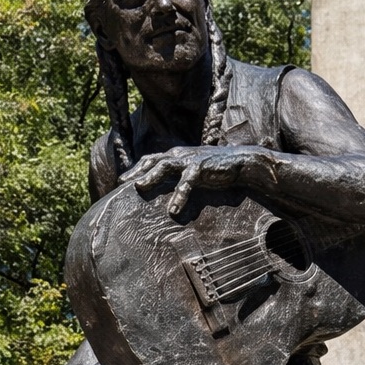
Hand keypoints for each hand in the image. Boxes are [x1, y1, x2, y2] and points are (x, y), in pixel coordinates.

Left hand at [128, 145, 270, 217]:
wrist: (241, 162)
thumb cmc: (217, 169)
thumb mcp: (194, 171)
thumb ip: (180, 176)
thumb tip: (169, 192)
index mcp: (176, 156)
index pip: (150, 159)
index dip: (136, 168)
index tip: (122, 180)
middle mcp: (179, 155)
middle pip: (152, 160)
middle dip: (136, 171)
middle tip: (123, 183)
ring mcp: (190, 159)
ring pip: (164, 165)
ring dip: (151, 176)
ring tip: (139, 187)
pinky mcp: (201, 167)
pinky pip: (186, 182)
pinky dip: (179, 195)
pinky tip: (173, 210)